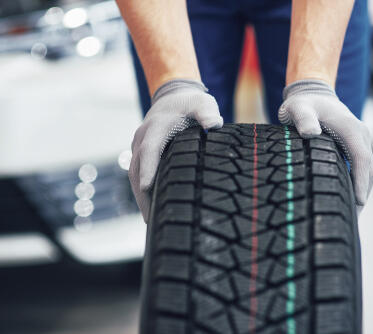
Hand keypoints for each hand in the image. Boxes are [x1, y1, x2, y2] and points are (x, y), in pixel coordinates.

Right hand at [129, 79, 222, 221]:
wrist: (173, 97)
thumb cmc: (191, 103)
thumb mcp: (202, 103)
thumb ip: (207, 113)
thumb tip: (215, 124)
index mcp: (156, 127)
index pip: (150, 149)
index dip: (148, 168)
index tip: (147, 187)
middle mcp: (142, 138)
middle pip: (137, 168)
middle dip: (142, 194)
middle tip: (151, 219)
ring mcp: (139, 147)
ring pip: (135, 175)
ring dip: (140, 197)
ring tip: (151, 221)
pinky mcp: (141, 154)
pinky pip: (138, 174)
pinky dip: (142, 191)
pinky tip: (152, 208)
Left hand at [278, 79, 372, 213]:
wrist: (312, 93)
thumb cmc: (303, 103)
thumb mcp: (298, 108)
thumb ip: (303, 118)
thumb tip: (310, 133)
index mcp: (351, 129)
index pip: (362, 158)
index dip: (361, 182)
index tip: (359, 202)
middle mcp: (360, 135)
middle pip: (368, 169)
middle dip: (363, 194)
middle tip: (352, 220)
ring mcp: (359, 141)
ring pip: (366, 171)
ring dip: (362, 191)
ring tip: (350, 216)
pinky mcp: (354, 146)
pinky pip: (360, 168)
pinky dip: (357, 184)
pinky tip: (347, 200)